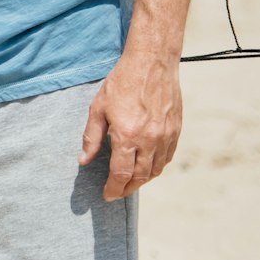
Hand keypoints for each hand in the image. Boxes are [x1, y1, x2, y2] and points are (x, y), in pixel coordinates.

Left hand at [80, 51, 182, 200]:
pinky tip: (148, 168)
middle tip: (117, 193)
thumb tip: (84, 160)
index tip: (107, 195)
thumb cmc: (121, 83)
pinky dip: (157, 167)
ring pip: (156, 170)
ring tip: (130, 183)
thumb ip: (91, 138)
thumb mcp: (98, 109)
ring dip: (142, 181)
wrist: (152, 64)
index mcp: (128, 136)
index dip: (113, 188)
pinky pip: (167, 158)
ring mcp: (166, 137)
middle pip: (140, 176)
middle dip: (127, 188)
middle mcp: (150, 140)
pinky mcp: (176, 131)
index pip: (121, 174)